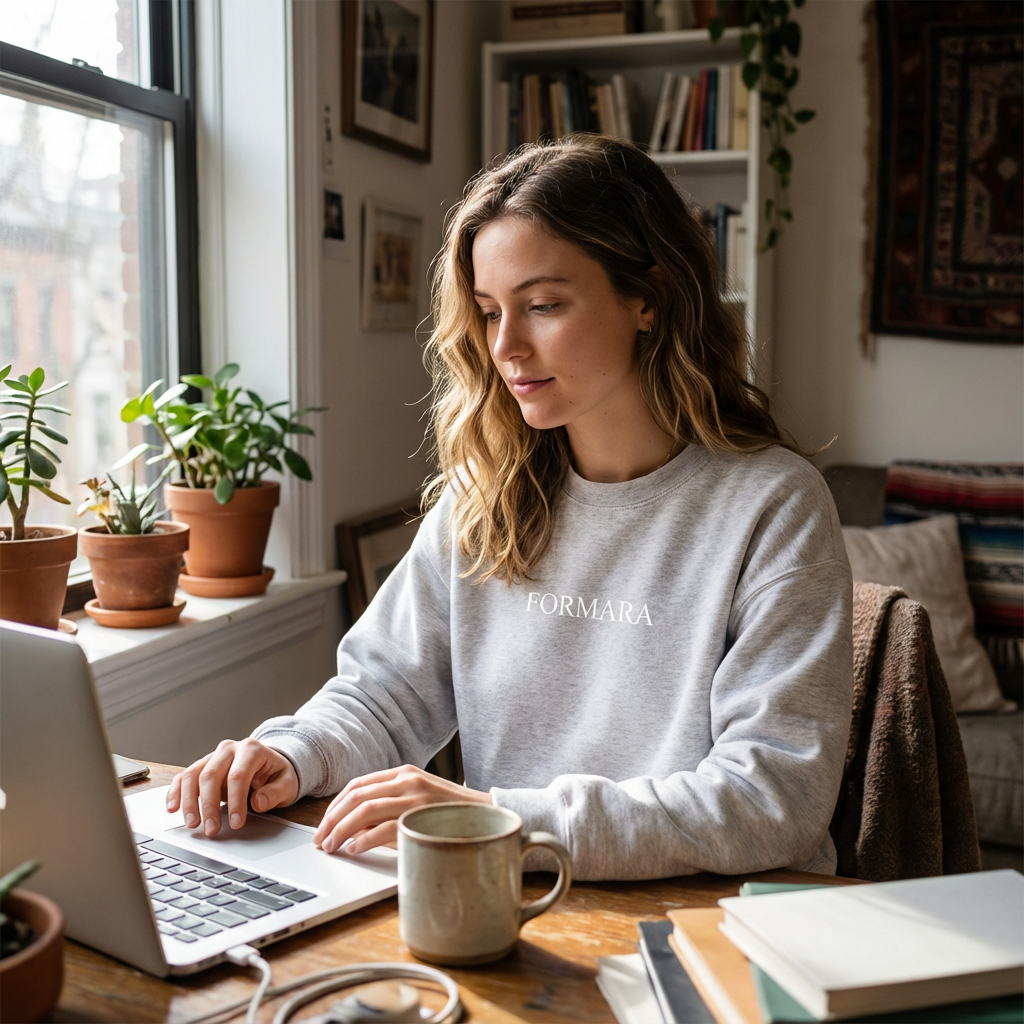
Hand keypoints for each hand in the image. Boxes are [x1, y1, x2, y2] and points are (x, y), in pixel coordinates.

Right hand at [166, 738, 298, 835]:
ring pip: (193, 775)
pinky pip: (183, 777)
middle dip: (209, 805)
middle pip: (211, 775)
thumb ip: (275, 792)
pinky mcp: (202, 766)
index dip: (235, 801)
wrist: (270, 764)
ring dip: (189, 802)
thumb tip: (258, 802)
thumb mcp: (287, 783)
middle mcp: (229, 749)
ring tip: (192, 824)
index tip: (236, 823)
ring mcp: (213, 757)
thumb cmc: (277, 775)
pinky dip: (176, 792)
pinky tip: (173, 808)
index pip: (238, 775)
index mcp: (252, 749)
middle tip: (212, 830)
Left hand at [313, 764, 492, 854]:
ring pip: (365, 809)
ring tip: (332, 846)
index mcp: (404, 773)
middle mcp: (408, 779)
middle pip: (356, 795)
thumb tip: (355, 827)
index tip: (323, 825)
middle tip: (320, 839)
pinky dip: (363, 839)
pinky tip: (354, 849)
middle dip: (331, 819)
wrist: (492, 816)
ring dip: (341, 830)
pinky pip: (383, 827)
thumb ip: (391, 806)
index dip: (335, 806)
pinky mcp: (423, 815)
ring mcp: (416, 796)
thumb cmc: (452, 815)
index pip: (358, 784)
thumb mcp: (419, 801)